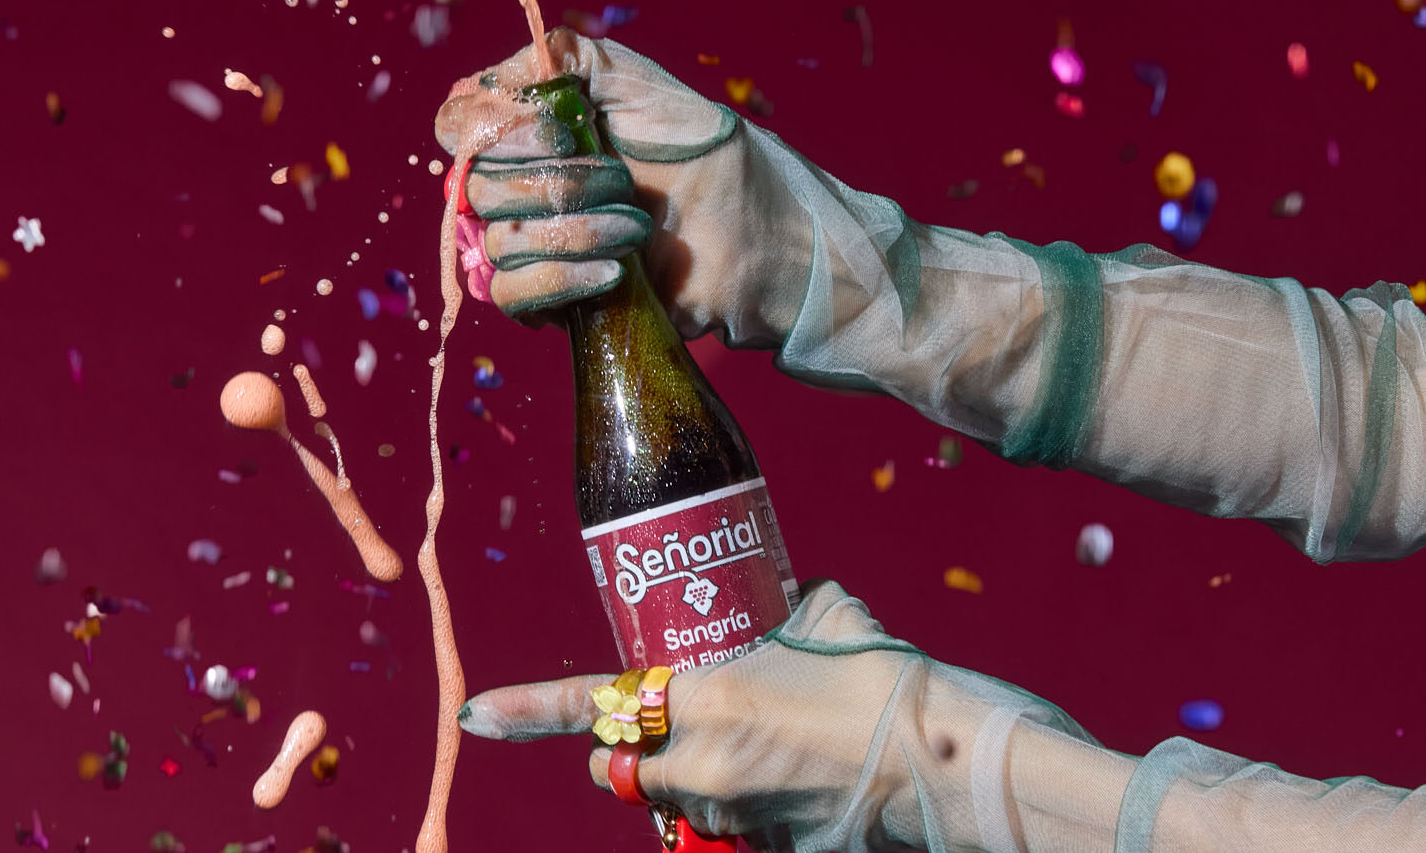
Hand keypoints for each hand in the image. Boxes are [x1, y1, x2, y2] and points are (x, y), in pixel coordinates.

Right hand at [434, 28, 811, 346]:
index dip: (494, 127)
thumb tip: (495, 80)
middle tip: (622, 180)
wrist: (751, 232)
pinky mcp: (551, 299)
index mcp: (530, 131)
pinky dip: (561, 277)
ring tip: (636, 227)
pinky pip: (512, 294)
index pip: (458, 124)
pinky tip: (615, 272)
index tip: (563, 131)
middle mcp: (519, 186)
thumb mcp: (636, 82)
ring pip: (500, 240)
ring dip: (576, 230)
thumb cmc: (701, 152)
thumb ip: (565, 57)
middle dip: (558, 182)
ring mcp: (533, 245)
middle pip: (475, 186)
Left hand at [457, 580, 1098, 851]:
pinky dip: (744, 804)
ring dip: (693, 777)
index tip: (476, 712)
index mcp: (707, 700)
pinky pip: (731, 826)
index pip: (594, 707)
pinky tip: (798, 776)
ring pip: (675, 802)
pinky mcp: (770, 849)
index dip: (527, 711)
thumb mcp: (826, 617)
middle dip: (636, 750)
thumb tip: (783, 598)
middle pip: (624, 770)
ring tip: (763, 745)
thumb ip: (786, 612)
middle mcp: (704, 765)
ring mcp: (735, 815)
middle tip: (684, 720)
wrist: (950, 761)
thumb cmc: (885, 679)